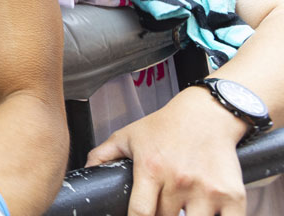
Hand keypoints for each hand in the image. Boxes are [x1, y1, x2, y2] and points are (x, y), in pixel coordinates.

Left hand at [86, 85, 246, 215]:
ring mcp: (208, 189)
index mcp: (151, 169)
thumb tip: (85, 172)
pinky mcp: (233, 195)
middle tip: (161, 207)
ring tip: (179, 209)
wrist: (207, 113)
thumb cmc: (166, 125)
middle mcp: (179, 180)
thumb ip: (102, 155)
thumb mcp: (127, 136)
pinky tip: (204, 214)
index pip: (140, 213)